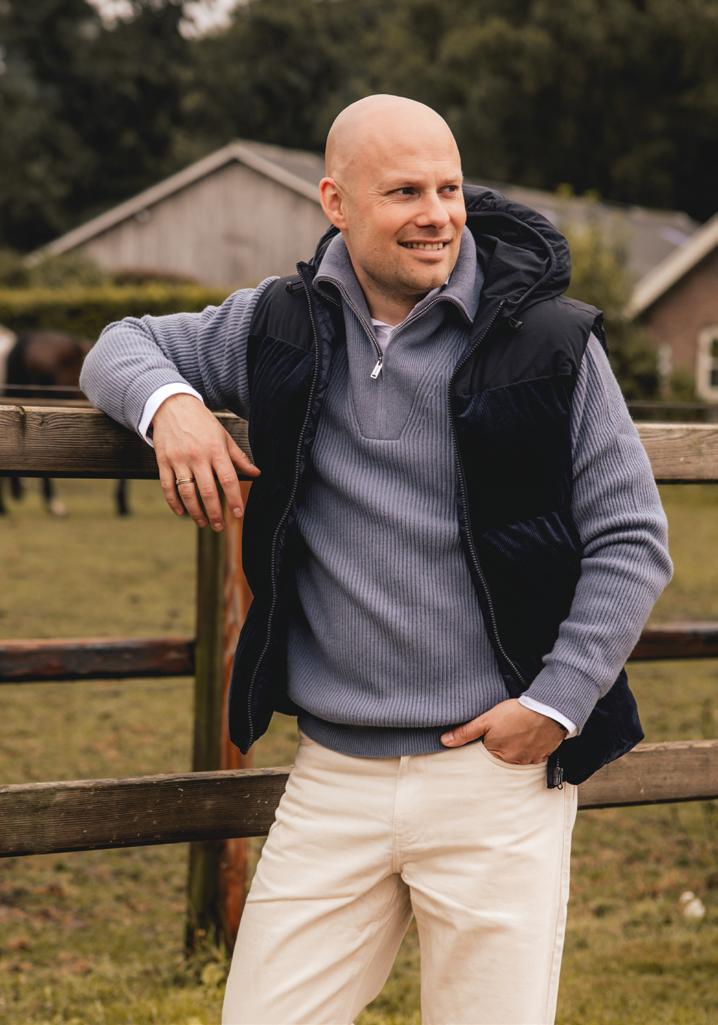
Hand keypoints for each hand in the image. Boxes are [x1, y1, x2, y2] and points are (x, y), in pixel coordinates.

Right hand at [152, 393, 260, 529]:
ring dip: (195, 512)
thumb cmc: (201, 422)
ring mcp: (179, 460)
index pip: (228, 479)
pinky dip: (174, 503)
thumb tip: (256, 473)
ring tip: (203, 522)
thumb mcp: (223, 436)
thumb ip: (238, 457)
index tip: (238, 513)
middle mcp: (197, 456)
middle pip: (207, 491)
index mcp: (215, 450)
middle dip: (215, 512)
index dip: (234, 499)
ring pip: (187, 493)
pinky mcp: (163, 462)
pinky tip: (182, 513)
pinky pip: (168, 488)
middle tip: (219, 526)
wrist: (171, 405)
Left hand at [440, 698, 566, 763]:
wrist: (548, 710)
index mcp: (497, 755)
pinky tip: (530, 734)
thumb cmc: (516, 713)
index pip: (487, 753)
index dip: (488, 741)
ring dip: (517, 746)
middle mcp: (513, 762)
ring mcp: (529, 760)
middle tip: (507, 729)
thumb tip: (445, 741)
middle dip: (503, 744)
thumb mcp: (486, 719)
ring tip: (518, 730)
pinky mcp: (543, 755)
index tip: (493, 733)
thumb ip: (465, 732)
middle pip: (503, 755)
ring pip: (518, 756)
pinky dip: (530, 747)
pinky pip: (533, 755)